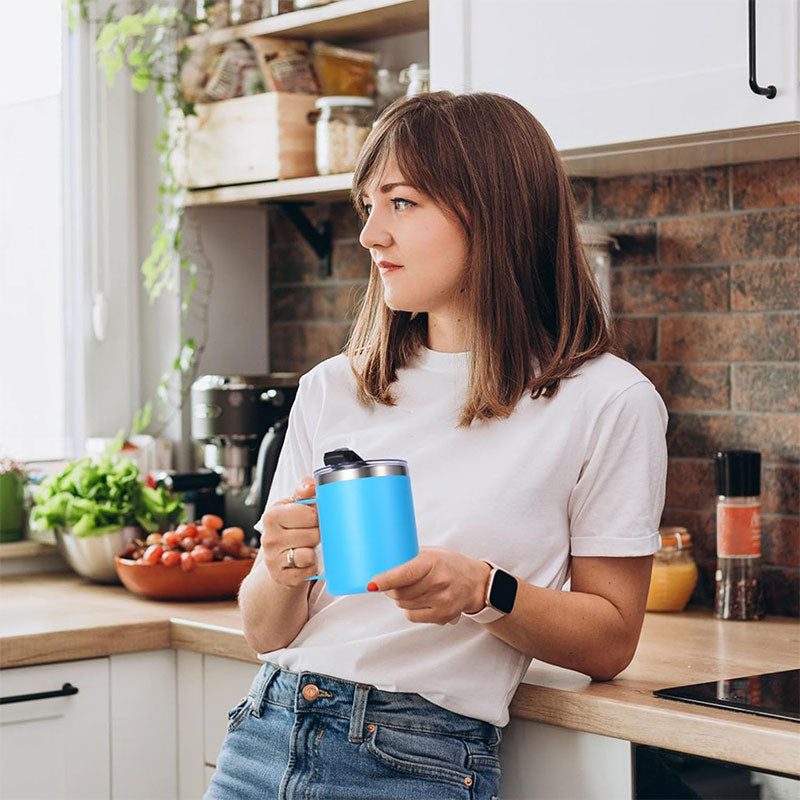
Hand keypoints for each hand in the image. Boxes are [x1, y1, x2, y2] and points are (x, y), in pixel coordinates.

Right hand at [259, 476, 318, 587]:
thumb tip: (310, 484)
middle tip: (309, 535)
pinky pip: (308, 570)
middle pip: (313, 533)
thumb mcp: (294, 508)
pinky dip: (311, 568)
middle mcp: (269, 537)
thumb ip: (304, 492)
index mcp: (272, 515)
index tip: (312, 519)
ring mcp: (273, 558)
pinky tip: (303, 563)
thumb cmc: (290, 532)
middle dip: (316, 535)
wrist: (278, 564)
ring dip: (313, 551)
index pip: (309, 513)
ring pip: (310, 553)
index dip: (317, 516)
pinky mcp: (281, 577)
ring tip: (305, 548)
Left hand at [367, 547, 491, 624]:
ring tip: (413, 589)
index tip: (371, 585)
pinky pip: (412, 616)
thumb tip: (379, 564)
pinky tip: (421, 600)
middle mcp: (439, 581)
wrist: (476, 583)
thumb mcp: (431, 553)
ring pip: (403, 604)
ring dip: (401, 598)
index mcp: (433, 561)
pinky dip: (410, 609)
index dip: (385, 580)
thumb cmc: (449, 564)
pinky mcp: (443, 616)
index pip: (405, 573)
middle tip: (393, 582)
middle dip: (390, 588)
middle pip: (399, 592)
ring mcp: (442, 600)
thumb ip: (408, 559)